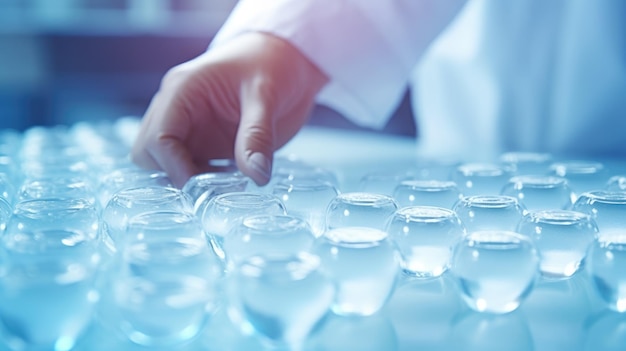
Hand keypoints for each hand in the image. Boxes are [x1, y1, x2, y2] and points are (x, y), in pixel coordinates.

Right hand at [131, 32, 327, 186]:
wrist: (285, 57)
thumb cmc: (272, 64)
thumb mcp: (267, 95)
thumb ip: (258, 136)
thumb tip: (257, 176)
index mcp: (182, 90)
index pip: (158, 138)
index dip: (176, 168)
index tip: (204, 189)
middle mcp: (176, 109)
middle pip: (147, 153)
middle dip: (174, 175)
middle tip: (213, 189)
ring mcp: (188, 127)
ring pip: (162, 164)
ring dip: (187, 180)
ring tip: (225, 186)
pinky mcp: (204, 142)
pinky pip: (189, 168)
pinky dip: (203, 181)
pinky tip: (230, 182)